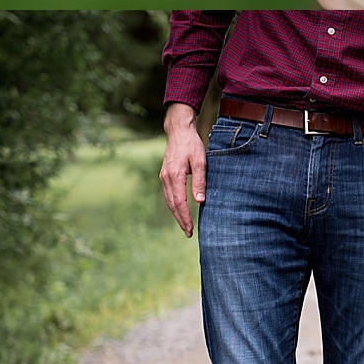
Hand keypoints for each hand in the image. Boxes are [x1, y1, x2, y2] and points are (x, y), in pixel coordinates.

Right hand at [161, 102, 207, 229]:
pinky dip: (173, 204)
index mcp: (175, 175)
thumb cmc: (191, 144)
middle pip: (172, 205)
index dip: (185, 217)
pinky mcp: (164, 174)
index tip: (191, 229)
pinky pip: (168, 194)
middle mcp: (166, 178)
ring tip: (184, 225)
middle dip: (180, 220)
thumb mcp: (199, 161)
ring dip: (176, 214)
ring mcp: (163, 176)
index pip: (179, 203)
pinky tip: (179, 210)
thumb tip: (200, 201)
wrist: (178, 129)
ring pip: (169, 200)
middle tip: (188, 233)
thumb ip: (199, 181)